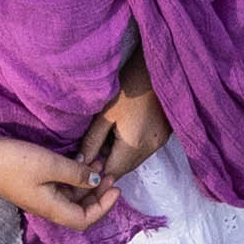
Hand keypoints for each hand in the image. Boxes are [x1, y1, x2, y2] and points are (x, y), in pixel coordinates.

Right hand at [0, 131, 116, 229]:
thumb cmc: (13, 160)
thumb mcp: (50, 164)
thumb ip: (75, 174)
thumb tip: (96, 182)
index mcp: (51, 208)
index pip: (84, 220)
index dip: (103, 208)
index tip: (116, 189)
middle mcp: (45, 206)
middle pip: (78, 209)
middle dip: (97, 193)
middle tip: (109, 172)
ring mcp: (37, 195)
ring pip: (69, 196)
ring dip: (85, 182)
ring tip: (96, 161)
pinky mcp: (30, 184)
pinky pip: (57, 186)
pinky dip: (71, 176)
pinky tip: (77, 159)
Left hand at [74, 65, 171, 183]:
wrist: (154, 70)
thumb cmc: (127, 88)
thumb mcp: (104, 114)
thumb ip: (91, 142)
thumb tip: (80, 163)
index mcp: (134, 146)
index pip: (112, 173)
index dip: (96, 172)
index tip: (84, 163)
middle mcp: (150, 149)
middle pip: (124, 169)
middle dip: (107, 164)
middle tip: (93, 148)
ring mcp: (159, 144)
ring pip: (134, 161)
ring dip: (119, 157)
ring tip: (108, 136)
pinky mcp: (163, 137)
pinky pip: (143, 151)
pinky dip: (131, 148)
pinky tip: (123, 131)